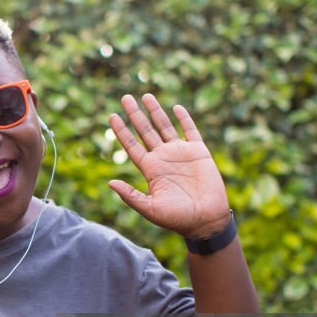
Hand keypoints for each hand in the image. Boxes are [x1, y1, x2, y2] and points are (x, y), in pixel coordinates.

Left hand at [107, 94, 230, 238]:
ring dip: (155, 111)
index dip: (121, 131)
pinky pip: (190, 131)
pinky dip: (184, 119)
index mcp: (150, 169)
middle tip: (124, 97)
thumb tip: (110, 183)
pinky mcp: (199, 152)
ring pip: (165, 126)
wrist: (206, 221)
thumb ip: (130, 196)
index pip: (131, 145)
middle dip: (135, 114)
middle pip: (145, 131)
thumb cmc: (177, 219)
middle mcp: (163, 158)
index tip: (111, 116)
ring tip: (145, 95)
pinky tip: (176, 108)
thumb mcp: (150, 209)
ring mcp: (180, 153)